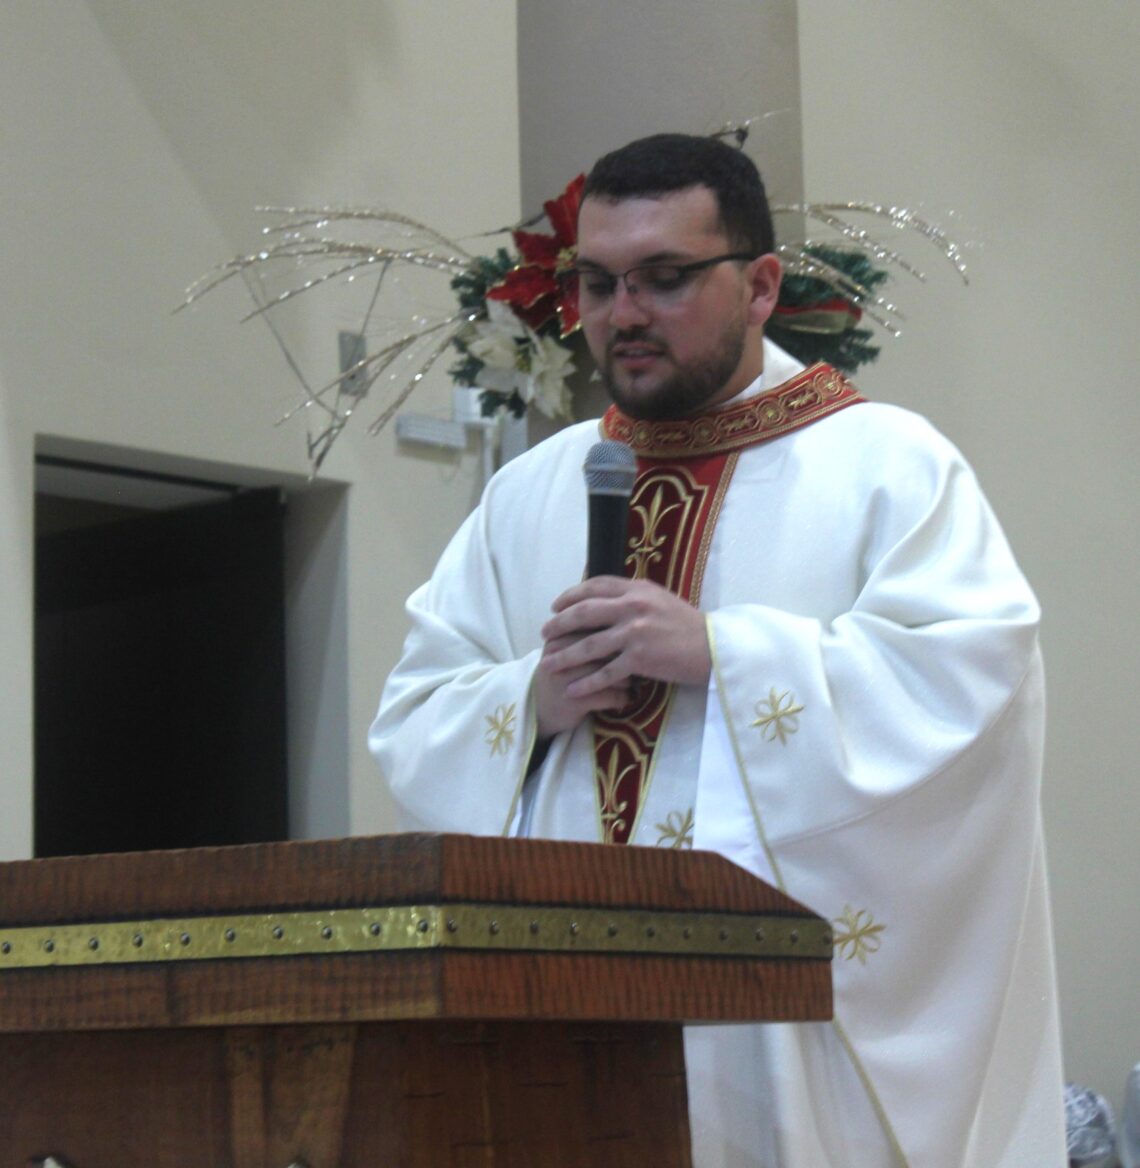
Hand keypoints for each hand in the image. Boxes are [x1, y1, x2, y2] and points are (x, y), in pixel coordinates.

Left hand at [533, 576, 710, 739]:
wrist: (713, 648)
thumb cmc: (688, 627)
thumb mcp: (661, 601)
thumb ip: (635, 598)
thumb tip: (609, 599)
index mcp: (638, 589)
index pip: (596, 585)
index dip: (571, 595)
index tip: (556, 606)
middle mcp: (633, 607)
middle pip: (584, 613)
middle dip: (559, 623)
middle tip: (544, 633)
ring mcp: (635, 633)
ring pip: (589, 645)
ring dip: (564, 655)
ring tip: (547, 663)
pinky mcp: (640, 659)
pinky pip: (605, 672)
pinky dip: (586, 682)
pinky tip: (572, 688)